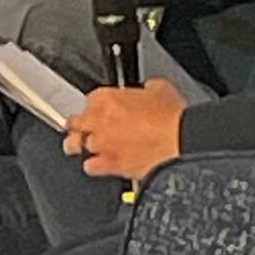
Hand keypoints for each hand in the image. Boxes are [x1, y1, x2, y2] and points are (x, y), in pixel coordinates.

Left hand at [64, 78, 186, 180]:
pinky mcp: (109, 165)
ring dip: (78, 144)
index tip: (103, 108)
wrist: (180, 142)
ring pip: (74, 144)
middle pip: (75, 121)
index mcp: (107, 98)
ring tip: (80, 145)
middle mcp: (99, 120)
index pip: (90, 99)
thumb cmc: (172, 117)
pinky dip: (93, 165)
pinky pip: (90, 166)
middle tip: (83, 126)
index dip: (98, 105)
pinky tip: (98, 164)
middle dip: (79, 124)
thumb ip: (145, 89)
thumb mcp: (159, 88)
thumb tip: (147, 92)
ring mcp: (101, 144)